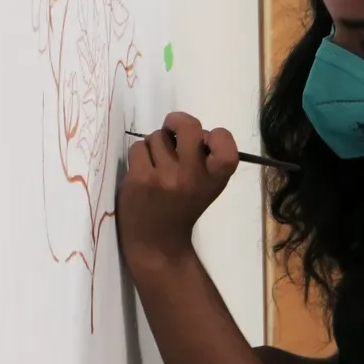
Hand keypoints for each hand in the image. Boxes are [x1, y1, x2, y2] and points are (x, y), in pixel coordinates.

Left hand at [118, 111, 239, 271]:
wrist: (157, 242)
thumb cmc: (183, 207)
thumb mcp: (207, 185)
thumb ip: (205, 158)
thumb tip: (183, 127)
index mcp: (215, 178)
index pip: (225, 140)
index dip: (215, 134)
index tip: (205, 143)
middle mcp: (192, 176)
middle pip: (187, 126)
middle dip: (177, 122)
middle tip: (172, 130)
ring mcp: (165, 177)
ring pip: (156, 136)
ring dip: (155, 145)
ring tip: (157, 166)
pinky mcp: (140, 179)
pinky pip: (138, 147)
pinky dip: (139, 156)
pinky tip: (143, 173)